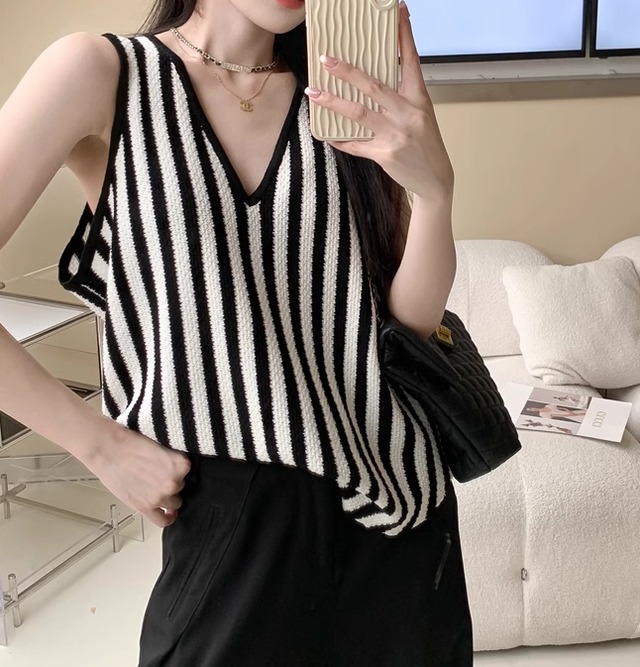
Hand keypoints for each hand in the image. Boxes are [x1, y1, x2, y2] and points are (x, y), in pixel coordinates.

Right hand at [83, 420, 190, 527]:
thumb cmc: (131, 442)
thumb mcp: (162, 444)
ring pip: (175, 502)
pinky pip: (164, 520)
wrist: (108, 449)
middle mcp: (174, 482)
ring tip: (155, 487)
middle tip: (157, 474)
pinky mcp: (145, 507)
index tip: (169, 466)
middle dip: (171, 481)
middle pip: (181, 486)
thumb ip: (174, 458)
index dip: (177, 469)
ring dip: (168, 497)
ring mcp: (160, 496)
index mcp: (182, 464)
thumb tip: (180, 467)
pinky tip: (167, 512)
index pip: (189, 471)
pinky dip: (167, 517)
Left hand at [304, 1, 452, 203]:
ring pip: (358, 113)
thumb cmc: (426, 144)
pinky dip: (340, 139)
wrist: (434, 179)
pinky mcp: (385, 155)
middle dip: (347, 71)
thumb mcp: (421, 114)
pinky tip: (327, 133)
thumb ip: (401, 96)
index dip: (403, 35)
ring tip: (314, 92)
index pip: (410, 60)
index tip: (396, 12)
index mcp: (419, 99)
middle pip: (373, 86)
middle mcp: (407, 114)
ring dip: (333, 102)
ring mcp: (395, 135)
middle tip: (327, 59)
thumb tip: (374, 78)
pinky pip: (355, 144)